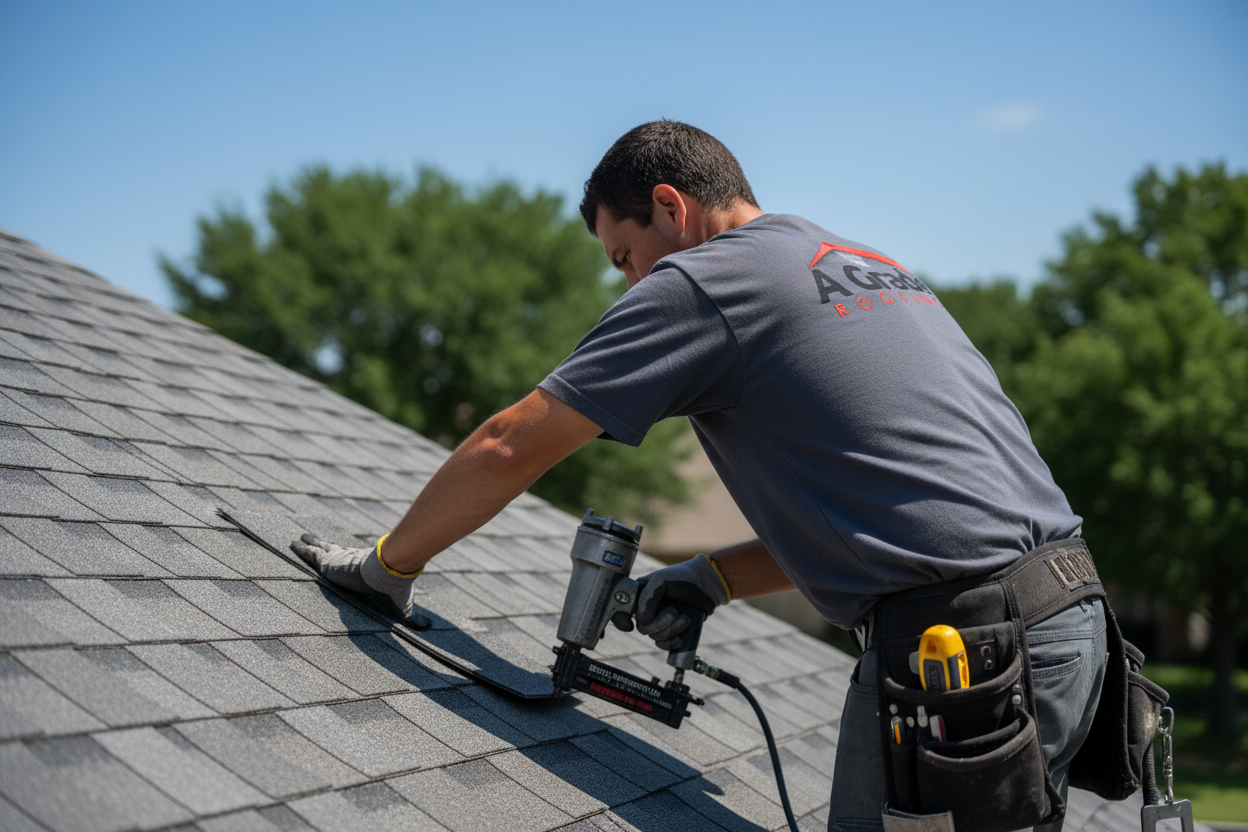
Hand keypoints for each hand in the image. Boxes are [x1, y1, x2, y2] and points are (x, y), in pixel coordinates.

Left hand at [290, 533, 429, 628]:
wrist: (389, 574)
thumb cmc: (394, 589)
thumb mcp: (401, 608)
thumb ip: (411, 618)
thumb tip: (427, 629)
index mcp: (365, 570)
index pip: (353, 562)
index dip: (347, 557)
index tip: (342, 555)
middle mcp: (351, 561)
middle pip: (334, 551)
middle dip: (324, 546)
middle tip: (313, 540)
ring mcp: (339, 559)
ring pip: (321, 550)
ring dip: (310, 544)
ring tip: (299, 539)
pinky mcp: (328, 562)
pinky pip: (312, 554)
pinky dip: (302, 549)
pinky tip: (294, 544)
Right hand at [612, 554, 729, 649]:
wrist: (707, 586)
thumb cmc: (682, 578)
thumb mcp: (661, 581)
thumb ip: (647, 597)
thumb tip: (641, 621)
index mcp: (638, 595)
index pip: (620, 610)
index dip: (620, 620)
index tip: (629, 625)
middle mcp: (646, 609)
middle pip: (642, 628)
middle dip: (660, 623)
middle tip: (674, 611)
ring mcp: (658, 621)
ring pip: (655, 637)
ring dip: (672, 630)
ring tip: (685, 618)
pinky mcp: (670, 631)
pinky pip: (663, 645)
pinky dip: (671, 643)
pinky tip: (680, 638)